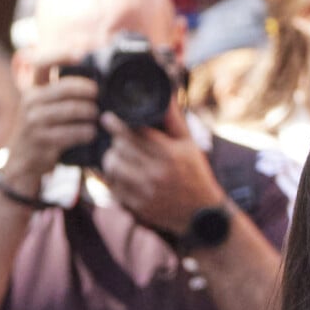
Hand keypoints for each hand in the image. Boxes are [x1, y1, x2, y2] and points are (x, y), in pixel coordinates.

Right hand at [2, 56, 99, 195]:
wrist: (23, 161)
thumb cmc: (43, 130)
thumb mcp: (44, 107)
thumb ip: (61, 93)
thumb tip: (94, 79)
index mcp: (33, 89)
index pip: (42, 63)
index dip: (61, 55)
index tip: (81, 53)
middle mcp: (31, 101)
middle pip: (65, 87)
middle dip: (87, 89)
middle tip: (99, 94)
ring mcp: (34, 122)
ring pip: (71, 111)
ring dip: (90, 113)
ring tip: (98, 116)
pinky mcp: (42, 140)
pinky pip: (71, 133)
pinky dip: (86, 133)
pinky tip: (92, 134)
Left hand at [100, 100, 224, 233]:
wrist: (201, 214)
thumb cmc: (195, 174)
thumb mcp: (190, 145)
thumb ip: (174, 120)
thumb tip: (164, 95)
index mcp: (169, 154)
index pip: (134, 133)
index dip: (116, 124)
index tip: (107, 118)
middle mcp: (156, 173)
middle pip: (120, 149)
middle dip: (115, 141)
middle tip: (116, 139)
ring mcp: (146, 192)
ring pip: (113, 168)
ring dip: (111, 159)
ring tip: (116, 156)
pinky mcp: (139, 207)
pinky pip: (114, 188)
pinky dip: (114, 179)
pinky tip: (121, 175)